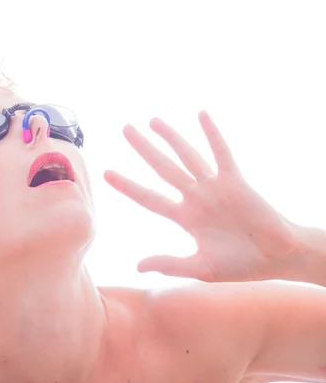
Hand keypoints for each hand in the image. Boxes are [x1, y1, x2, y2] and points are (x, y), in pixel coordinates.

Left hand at [104, 111, 299, 281]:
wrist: (277, 258)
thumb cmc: (240, 265)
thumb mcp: (200, 267)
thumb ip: (169, 264)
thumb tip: (137, 266)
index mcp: (183, 217)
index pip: (148, 198)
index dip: (127, 186)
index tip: (106, 173)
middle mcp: (195, 198)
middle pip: (162, 168)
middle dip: (144, 149)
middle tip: (124, 128)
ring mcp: (214, 187)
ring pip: (188, 156)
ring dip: (171, 137)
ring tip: (152, 120)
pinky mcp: (236, 181)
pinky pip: (222, 154)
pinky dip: (212, 134)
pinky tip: (200, 114)